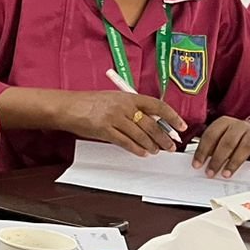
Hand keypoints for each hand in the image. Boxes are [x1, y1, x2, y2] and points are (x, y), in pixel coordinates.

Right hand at [61, 90, 186, 156]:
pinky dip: (136, 149)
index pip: (157, 106)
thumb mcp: (112, 99)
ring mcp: (114, 118)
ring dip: (151, 145)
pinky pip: (125, 142)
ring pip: (140, 135)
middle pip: (151, 124)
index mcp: (127, 97)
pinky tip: (142, 153)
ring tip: (156, 151)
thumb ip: (131, 108)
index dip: (172, 116)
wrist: (68, 106)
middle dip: (163, 137)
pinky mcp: (105, 130)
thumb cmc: (88, 102)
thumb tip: (149, 122)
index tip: (181, 126)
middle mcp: (123, 106)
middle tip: (170, 146)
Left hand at [192, 116, 249, 177]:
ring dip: (234, 161)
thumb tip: (199, 163)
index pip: (211, 135)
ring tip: (226, 174)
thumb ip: (212, 148)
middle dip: (217, 159)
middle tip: (210, 172)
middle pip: (227, 141)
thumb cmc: (237, 137)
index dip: (202, 151)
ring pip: (245, 146)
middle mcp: (239, 126)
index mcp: (224, 123)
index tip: (197, 165)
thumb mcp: (223, 138)